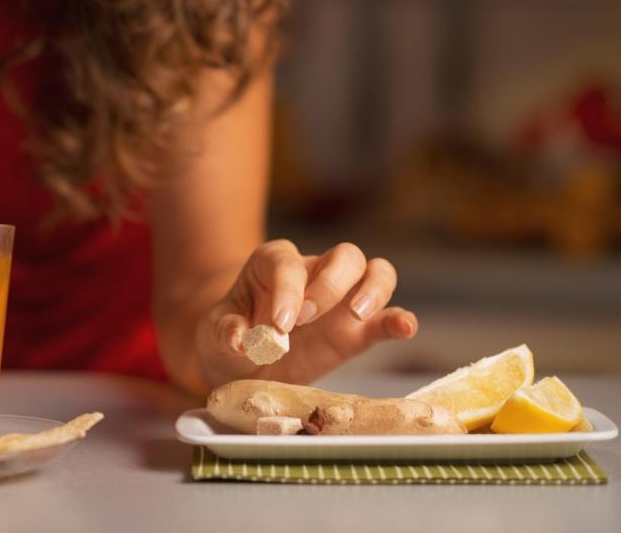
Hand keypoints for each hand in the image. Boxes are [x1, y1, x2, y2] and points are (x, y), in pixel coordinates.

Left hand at [195, 240, 417, 388]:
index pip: (287, 263)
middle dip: (330, 284)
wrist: (242, 364)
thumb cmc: (230, 336)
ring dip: (372, 289)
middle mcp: (313, 272)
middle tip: (307, 319)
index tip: (280, 323)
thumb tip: (240, 340)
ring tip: (356, 314)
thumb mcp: (216, 333)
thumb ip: (226, 332)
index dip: (287, 289)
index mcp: (273, 264)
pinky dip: (398, 320)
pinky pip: (385, 318)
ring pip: (373, 271)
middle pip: (343, 255)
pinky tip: (405, 328)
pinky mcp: (356, 331)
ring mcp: (340, 299)